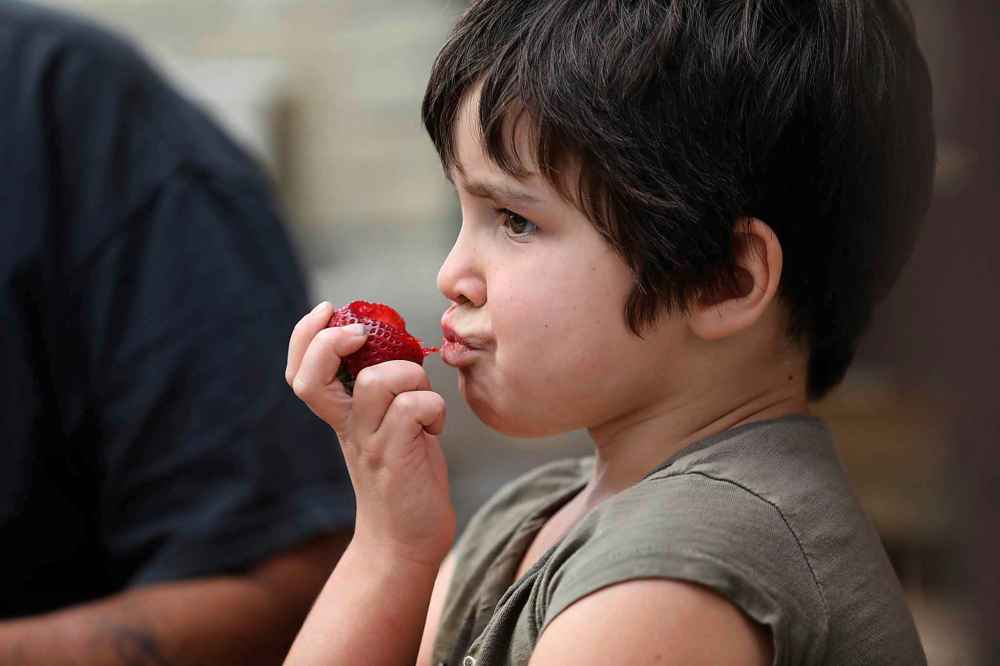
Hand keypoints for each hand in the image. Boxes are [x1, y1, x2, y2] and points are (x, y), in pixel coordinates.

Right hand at [285, 302, 454, 566]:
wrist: (407, 540)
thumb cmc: (405, 474)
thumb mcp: (385, 426)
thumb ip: (382, 390)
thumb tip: (398, 341)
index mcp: (341, 416)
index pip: (300, 371)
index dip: (304, 335)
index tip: (328, 311)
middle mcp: (347, 427)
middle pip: (312, 377)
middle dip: (333, 342)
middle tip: (362, 338)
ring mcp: (369, 443)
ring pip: (380, 381)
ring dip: (412, 375)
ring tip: (423, 400)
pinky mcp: (397, 457)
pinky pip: (413, 408)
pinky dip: (434, 407)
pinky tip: (436, 428)